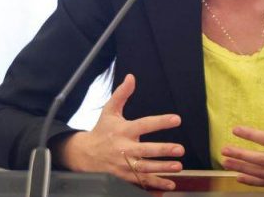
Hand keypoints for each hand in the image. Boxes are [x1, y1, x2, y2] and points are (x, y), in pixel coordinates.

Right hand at [52, 74, 183, 189]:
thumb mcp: (109, 111)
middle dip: (163, 150)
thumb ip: (122, 94)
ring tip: (178, 167)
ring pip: (145, 169)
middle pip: (145, 151)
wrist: (84, 155)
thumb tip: (131, 77)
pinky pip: (141, 183)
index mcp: (122, 131)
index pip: (144, 124)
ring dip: (162, 169)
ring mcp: (123, 165)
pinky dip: (154, 186)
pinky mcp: (124, 177)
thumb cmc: (101, 131)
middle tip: (180, 149)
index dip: (160, 122)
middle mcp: (123, 149)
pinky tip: (169, 185)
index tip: (176, 119)